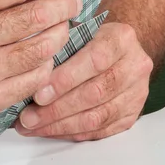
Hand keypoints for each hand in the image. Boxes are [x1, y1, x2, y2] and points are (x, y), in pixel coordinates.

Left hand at [15, 22, 152, 140]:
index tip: (38, 94)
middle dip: (57, 109)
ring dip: (61, 126)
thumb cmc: (90, 41)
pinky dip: (72, 133)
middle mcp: (135, 65)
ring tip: (33, 127)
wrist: (119, 51)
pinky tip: (50, 131)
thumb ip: (59, 48)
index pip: (95, 61)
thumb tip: (27, 74)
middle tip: (28, 117)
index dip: (65, 80)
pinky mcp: (132, 114)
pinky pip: (100, 131)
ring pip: (97, 117)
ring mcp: (137, 93)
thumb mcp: (77, 32)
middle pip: (95, 93)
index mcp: (121, 38)